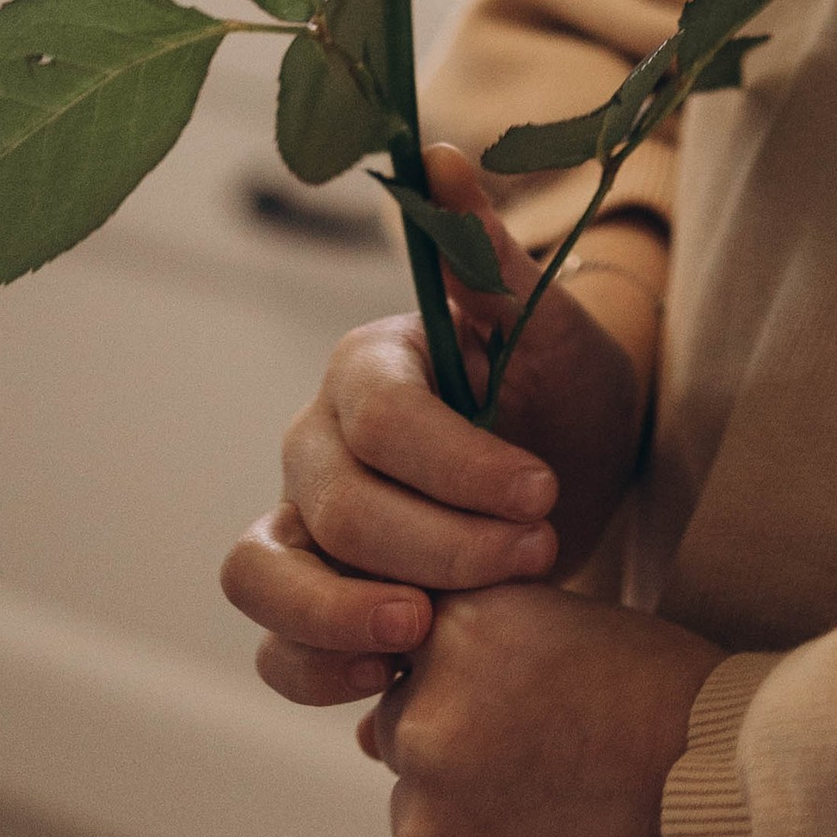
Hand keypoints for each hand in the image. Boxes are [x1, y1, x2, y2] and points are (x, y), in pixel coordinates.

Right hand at [222, 147, 661, 705]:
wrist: (572, 475)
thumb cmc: (560, 388)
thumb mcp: (549, 325)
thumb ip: (488, 255)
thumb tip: (438, 154)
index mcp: (366, 367)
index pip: (384, 419)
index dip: (460, 467)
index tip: (545, 493)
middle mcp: (314, 442)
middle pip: (338, 506)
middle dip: (442, 545)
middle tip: (537, 556)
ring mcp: (302, 524)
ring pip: (264, 575)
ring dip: (342, 616)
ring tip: (426, 638)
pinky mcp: (310, 602)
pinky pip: (273, 648)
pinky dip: (314, 671)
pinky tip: (388, 682)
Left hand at [361, 584, 726, 836]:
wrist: (731, 812)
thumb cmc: (667, 706)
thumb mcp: (572, 634)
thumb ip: (472, 656)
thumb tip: (362, 730)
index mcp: (459, 639)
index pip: (420, 657)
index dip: (478, 683)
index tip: (532, 705)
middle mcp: (427, 728)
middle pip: (411, 739)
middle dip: (466, 752)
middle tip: (555, 766)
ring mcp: (430, 827)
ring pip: (423, 820)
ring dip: (471, 821)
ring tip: (563, 821)